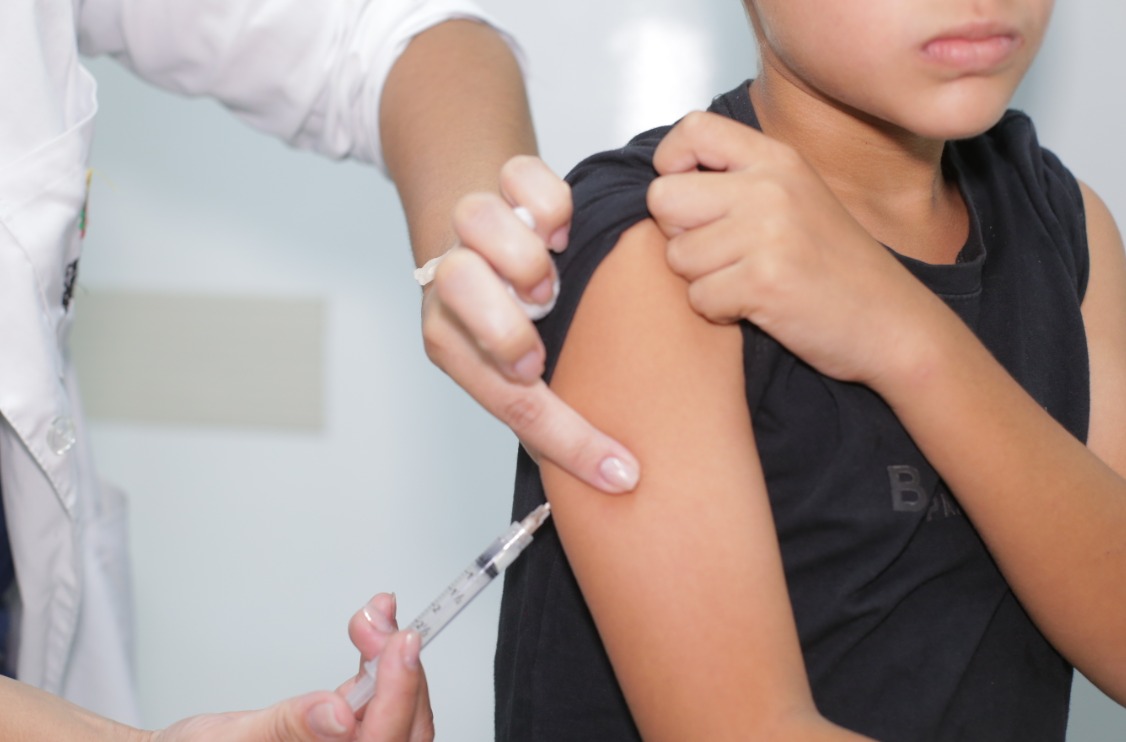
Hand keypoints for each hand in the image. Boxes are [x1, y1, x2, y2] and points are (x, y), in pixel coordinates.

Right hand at [150, 595, 429, 741]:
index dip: (398, 695)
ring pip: (398, 713)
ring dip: (391, 659)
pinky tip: (375, 630)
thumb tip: (338, 715)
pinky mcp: (351, 733)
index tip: (399, 645)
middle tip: (382, 622)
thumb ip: (287, 728)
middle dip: (398, 668)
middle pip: (404, 729)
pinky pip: (379, 701)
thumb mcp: (229, 740)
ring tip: (373, 616)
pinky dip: (381, 662)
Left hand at [424, 155, 639, 491]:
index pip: (510, 402)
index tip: (619, 470)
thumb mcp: (504, 364)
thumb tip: (610, 475)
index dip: (568, 441)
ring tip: (547, 275)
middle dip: (507, 324)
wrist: (469, 216)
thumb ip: (542, 409)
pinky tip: (558, 229)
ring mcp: (471, 227)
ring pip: (479, 223)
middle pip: (458, 290)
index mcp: (452, 342)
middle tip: (542, 333)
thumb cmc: (496, 304)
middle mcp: (451, 283)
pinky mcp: (500, 179)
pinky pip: (521, 176)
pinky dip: (547, 202)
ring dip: (523, 256)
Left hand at [648, 112, 948, 387]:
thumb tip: (668, 178)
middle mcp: (771, 187)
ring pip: (676, 256)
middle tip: (718, 254)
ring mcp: (769, 233)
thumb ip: (740, 181)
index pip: (692, 129)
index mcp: (777, 159)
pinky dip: (719, 312)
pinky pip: (699, 298)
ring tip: (747, 282)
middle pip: (664, 197)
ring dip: (701, 280)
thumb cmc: (836, 267)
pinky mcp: (765, 282)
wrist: (893, 324)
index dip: (671, 164)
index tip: (689, 196)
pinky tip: (756, 307)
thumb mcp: (796, 199)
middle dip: (678, 234)